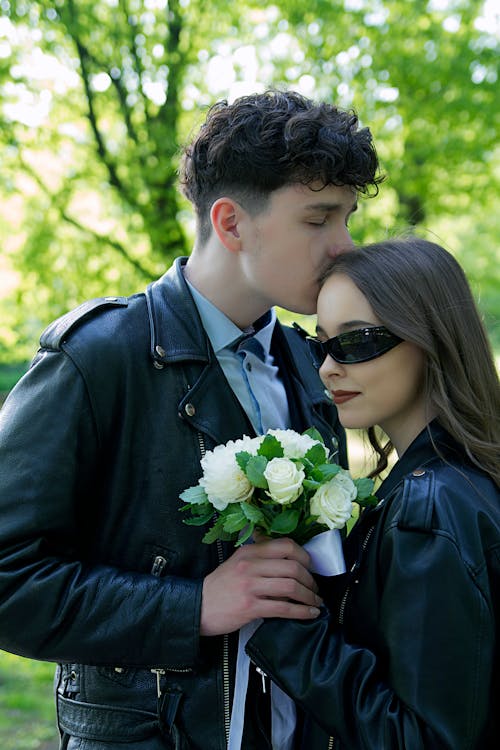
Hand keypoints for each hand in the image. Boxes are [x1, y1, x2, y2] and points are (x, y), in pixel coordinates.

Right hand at [200, 537, 321, 635]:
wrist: (198, 607)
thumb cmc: (221, 586)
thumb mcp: (237, 561)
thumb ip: (260, 555)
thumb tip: (288, 554)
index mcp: (249, 551)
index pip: (286, 545)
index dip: (305, 556)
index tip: (311, 567)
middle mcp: (250, 565)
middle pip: (293, 567)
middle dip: (310, 579)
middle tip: (315, 588)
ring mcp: (249, 586)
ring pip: (290, 586)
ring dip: (309, 595)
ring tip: (315, 601)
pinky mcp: (250, 607)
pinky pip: (283, 608)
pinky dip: (302, 611)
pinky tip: (310, 613)